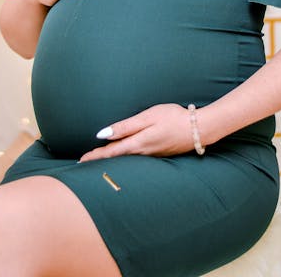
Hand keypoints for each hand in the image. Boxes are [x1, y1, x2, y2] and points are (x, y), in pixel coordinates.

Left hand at [79, 104, 195, 161]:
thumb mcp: (148, 117)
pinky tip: (123, 158)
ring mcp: (151, 156)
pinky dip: (125, 160)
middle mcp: (143, 153)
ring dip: (112, 161)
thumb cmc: (173, 118)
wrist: (199, 129)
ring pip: (126, 160)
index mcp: (138, 143)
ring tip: (99, 162)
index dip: (95, 156)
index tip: (81, 161)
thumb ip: (126, 126)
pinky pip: (136, 160)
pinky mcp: (159, 154)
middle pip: (117, 159)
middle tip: (84, 164)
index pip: (111, 153)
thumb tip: (103, 134)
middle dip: (100, 161)